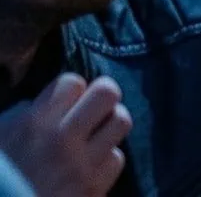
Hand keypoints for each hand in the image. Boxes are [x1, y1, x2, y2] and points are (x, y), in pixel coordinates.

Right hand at [0, 75, 131, 196]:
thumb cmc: (3, 175)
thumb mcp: (2, 138)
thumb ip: (28, 116)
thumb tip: (54, 100)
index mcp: (33, 125)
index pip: (73, 82)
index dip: (70, 90)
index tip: (65, 102)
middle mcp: (61, 140)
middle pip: (107, 92)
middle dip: (102, 96)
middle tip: (93, 108)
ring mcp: (81, 165)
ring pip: (121, 122)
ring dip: (110, 125)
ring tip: (96, 133)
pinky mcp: (94, 188)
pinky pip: (116, 158)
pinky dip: (106, 159)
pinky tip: (91, 163)